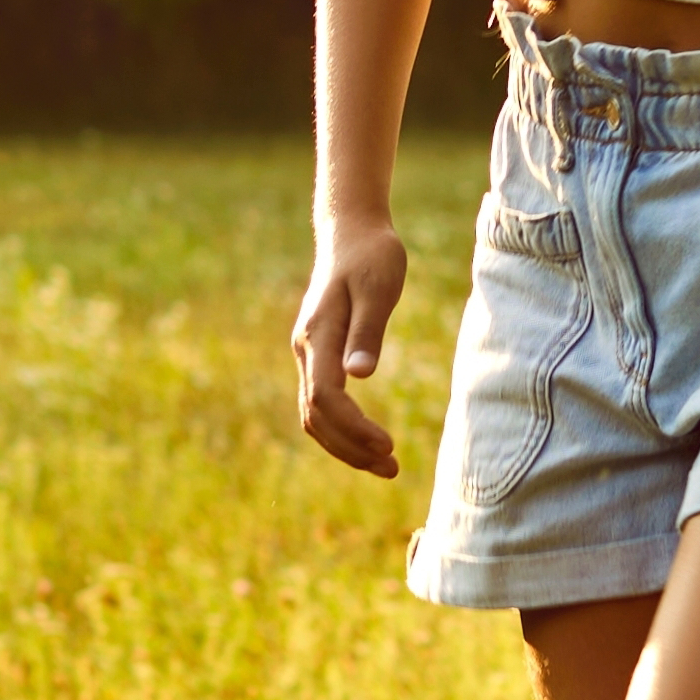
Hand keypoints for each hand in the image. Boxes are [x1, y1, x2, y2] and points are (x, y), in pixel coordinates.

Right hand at [290, 222, 410, 473]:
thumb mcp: (379, 288)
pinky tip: (369, 439)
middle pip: (316, 416)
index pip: (326, 397)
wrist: (352, 231)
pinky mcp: (319, 354)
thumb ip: (368, 332)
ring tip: (386, 464)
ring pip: (315, 415)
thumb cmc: (372, 256)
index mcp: (318, 335)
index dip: (354, 428)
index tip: (388, 445)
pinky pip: (321, 403)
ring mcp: (309, 353)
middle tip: (393, 468)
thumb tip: (359, 376)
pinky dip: (342, 429)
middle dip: (351, 448)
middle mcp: (306, 349)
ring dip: (346, 445)